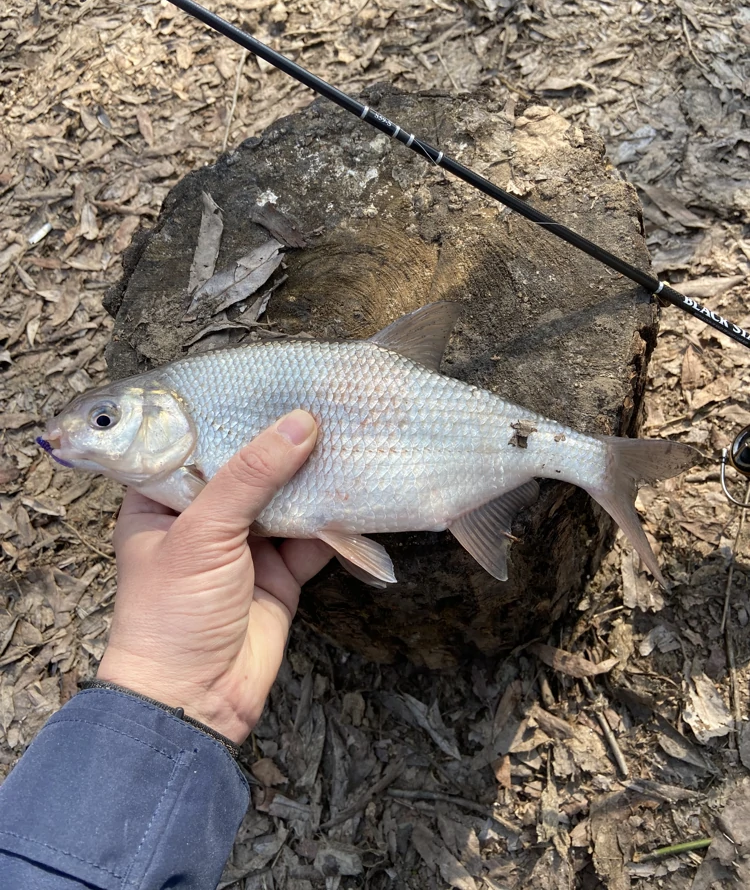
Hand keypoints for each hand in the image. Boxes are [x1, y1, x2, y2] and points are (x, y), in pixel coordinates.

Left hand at [96, 410, 332, 743]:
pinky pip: (312, 535)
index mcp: (161, 498)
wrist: (193, 702)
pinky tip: (356, 490)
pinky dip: (334, 519)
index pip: (191, 440)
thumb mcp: (203, 533)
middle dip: (281, 442)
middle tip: (318, 401)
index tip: (264, 381)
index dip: (224, 412)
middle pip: (247, 466)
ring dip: (313, 475)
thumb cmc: (171, 613)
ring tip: (345, 435)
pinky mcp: (279, 572)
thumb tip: (301, 422)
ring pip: (284, 497)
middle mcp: (203, 517)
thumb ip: (252, 475)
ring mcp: (243, 546)